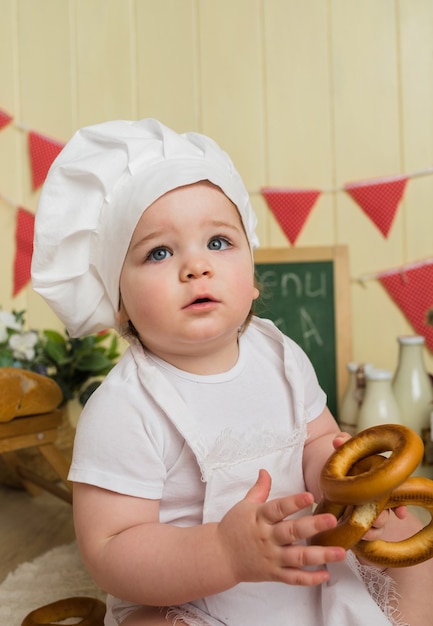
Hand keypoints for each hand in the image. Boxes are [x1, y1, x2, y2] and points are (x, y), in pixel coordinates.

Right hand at [217, 469, 345, 587]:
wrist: (219, 556)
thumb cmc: (233, 528)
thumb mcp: (244, 505)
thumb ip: (259, 489)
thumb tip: (265, 471)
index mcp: (260, 517)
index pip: (278, 508)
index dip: (294, 502)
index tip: (310, 497)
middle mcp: (267, 537)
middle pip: (292, 532)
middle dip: (313, 526)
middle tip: (332, 521)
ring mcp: (271, 557)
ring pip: (297, 557)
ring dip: (320, 555)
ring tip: (340, 552)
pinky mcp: (273, 574)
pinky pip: (293, 578)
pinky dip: (309, 578)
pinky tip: (326, 574)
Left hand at [331, 431, 406, 539]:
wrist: (323, 468)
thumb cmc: (341, 458)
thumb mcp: (344, 450)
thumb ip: (344, 443)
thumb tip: (338, 440)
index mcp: (377, 483)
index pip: (395, 497)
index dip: (400, 507)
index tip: (401, 513)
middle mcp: (374, 499)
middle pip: (385, 514)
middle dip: (382, 518)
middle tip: (377, 517)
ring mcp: (362, 511)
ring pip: (375, 526)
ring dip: (372, 529)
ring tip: (364, 528)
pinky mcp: (348, 519)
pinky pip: (360, 533)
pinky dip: (360, 536)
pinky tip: (354, 535)